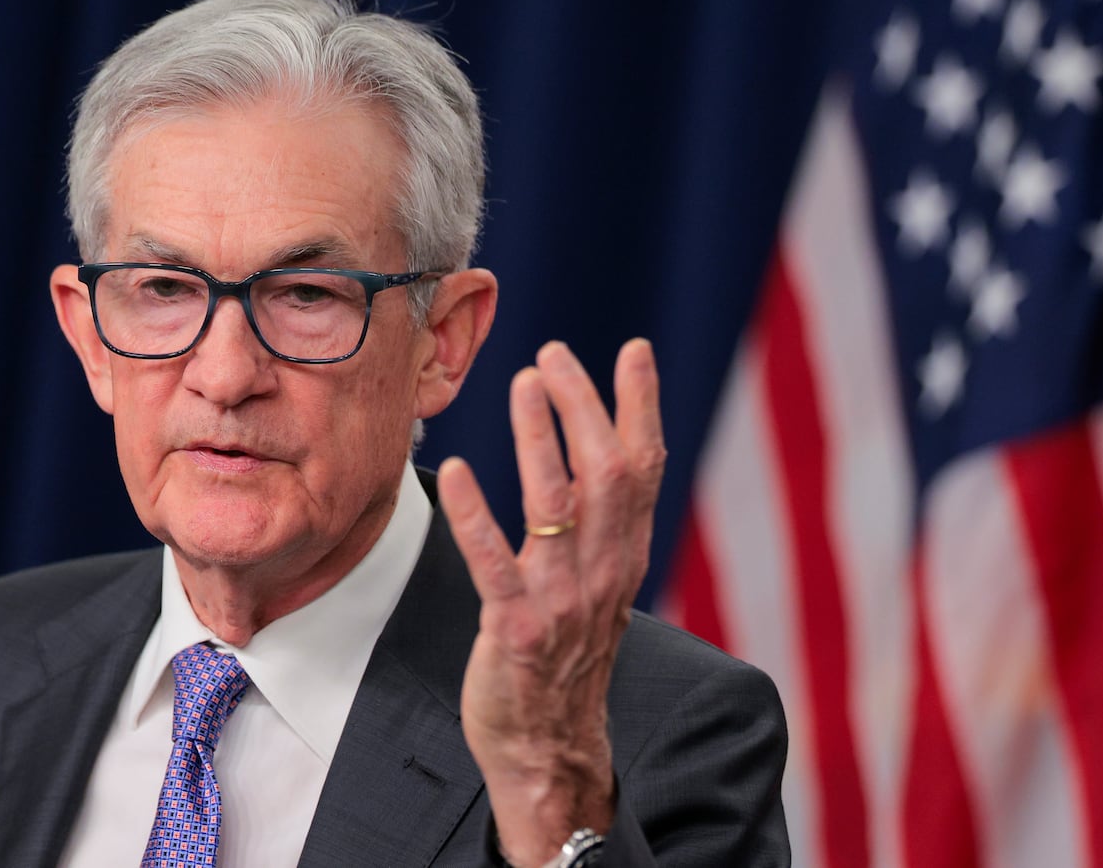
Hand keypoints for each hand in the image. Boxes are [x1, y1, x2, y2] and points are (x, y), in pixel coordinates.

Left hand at [438, 338, 665, 866]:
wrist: (550, 752)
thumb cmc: (564, 662)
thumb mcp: (596, 588)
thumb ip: (600, 528)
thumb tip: (593, 457)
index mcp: (625, 559)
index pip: (645, 470)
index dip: (642, 407)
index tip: (634, 351)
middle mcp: (603, 574)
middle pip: (608, 474)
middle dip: (585, 407)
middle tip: (554, 356)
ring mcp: (562, 603)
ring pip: (559, 506)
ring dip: (541, 439)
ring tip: (523, 383)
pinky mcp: (517, 632)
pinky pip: (495, 565)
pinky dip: (476, 516)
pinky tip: (457, 470)